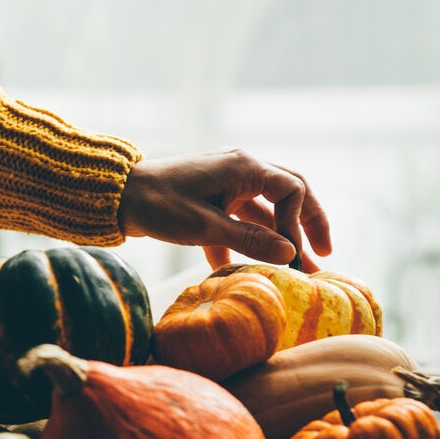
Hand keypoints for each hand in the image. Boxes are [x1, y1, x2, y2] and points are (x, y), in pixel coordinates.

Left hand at [117, 149, 331, 270]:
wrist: (116, 197)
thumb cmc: (158, 206)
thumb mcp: (206, 227)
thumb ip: (250, 240)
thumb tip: (291, 255)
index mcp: (244, 168)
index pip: (293, 190)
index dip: (300, 223)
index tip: (294, 255)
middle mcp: (240, 170)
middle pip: (288, 194)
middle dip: (306, 224)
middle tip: (324, 254)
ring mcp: (224, 183)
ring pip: (261, 211)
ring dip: (275, 239)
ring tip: (292, 270)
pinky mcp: (208, 199)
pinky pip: (235, 219)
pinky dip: (240, 242)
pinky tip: (235, 269)